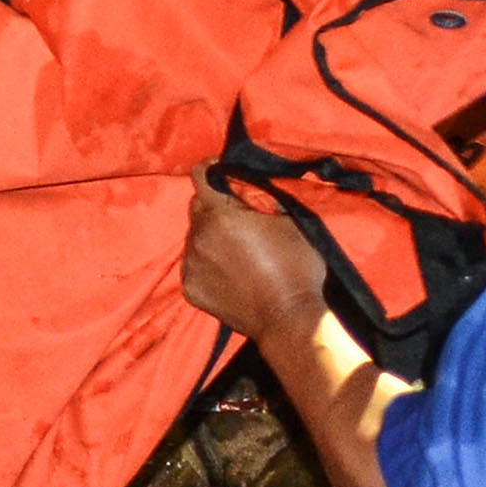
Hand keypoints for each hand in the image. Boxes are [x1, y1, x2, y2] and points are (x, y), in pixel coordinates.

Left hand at [180, 177, 329, 334]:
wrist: (288, 318)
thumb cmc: (295, 267)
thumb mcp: (288, 221)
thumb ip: (260, 198)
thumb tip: (247, 185)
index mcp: (219, 215)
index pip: (200, 175)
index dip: (212, 168)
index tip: (223, 171)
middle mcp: (197, 237)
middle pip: (197, 207)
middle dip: (214, 205)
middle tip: (237, 217)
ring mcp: (191, 265)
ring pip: (193, 237)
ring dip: (209, 236)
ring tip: (236, 250)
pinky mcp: (190, 289)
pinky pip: (193, 264)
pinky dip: (206, 263)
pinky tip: (229, 272)